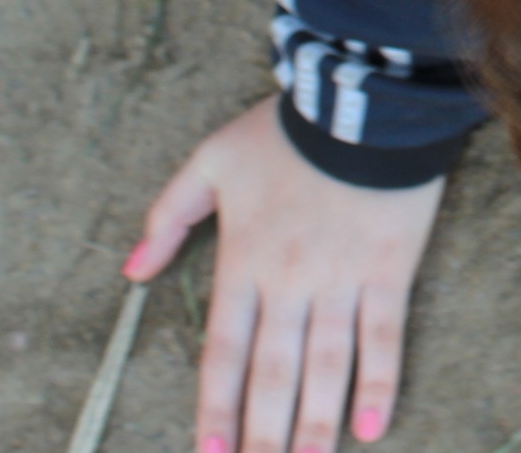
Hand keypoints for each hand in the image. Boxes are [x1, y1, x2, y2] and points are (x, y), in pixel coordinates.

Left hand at [124, 97, 444, 451]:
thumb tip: (131, 272)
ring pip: (325, 367)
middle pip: (274, 374)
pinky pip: (383, 337)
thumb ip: (168, 216)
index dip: (215, 408)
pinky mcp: (389, 270)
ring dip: (315, 425)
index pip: (223, 353)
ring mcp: (341, 280)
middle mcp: (289, 283)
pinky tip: (370, 426)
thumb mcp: (210, 161)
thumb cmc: (284, 130)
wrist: (361, 101)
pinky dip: (378, 384)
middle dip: (266, 433)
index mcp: (243, 262)